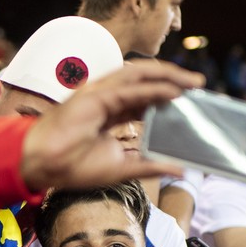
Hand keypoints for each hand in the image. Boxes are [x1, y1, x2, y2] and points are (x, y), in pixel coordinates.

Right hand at [21, 60, 203, 189]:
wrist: (45, 165)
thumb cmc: (74, 166)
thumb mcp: (123, 168)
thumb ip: (151, 166)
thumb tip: (180, 170)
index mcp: (112, 113)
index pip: (146, 100)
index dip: (168, 99)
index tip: (191, 105)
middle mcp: (109, 98)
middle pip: (147, 82)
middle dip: (175, 82)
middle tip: (200, 87)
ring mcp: (101, 94)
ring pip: (141, 76)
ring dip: (169, 76)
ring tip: (194, 83)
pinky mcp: (95, 95)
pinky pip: (130, 88)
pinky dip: (153, 88)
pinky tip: (174, 91)